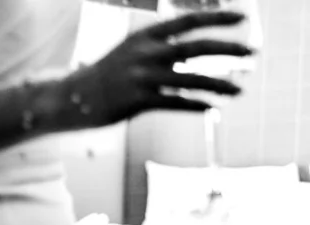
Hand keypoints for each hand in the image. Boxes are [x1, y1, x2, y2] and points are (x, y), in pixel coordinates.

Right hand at [63, 10, 253, 126]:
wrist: (68, 98)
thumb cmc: (104, 76)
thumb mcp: (130, 53)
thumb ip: (160, 51)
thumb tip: (191, 56)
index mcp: (144, 36)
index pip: (187, 21)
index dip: (217, 18)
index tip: (243, 18)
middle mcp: (144, 53)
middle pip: (195, 47)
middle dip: (228, 48)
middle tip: (253, 52)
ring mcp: (140, 78)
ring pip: (190, 78)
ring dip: (219, 84)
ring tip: (239, 90)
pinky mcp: (136, 102)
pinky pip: (173, 103)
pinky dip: (194, 106)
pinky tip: (210, 109)